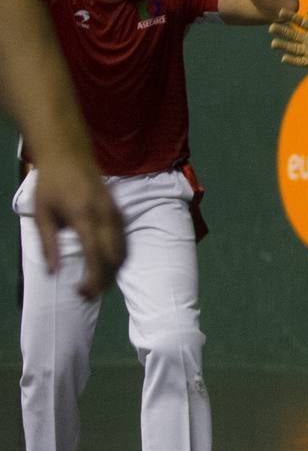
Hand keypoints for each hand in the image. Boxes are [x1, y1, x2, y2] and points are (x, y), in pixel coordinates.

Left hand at [32, 161, 125, 298]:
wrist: (69, 154)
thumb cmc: (51, 184)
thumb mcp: (41, 214)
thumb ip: (48, 244)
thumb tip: (52, 272)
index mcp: (85, 218)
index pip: (96, 257)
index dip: (92, 279)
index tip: (82, 292)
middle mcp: (105, 218)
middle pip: (114, 259)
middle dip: (104, 281)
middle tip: (88, 295)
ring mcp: (115, 215)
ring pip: (122, 252)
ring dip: (111, 272)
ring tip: (96, 285)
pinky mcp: (118, 213)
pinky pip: (122, 242)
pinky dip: (116, 259)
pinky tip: (104, 266)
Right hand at [269, 8, 307, 67]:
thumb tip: (307, 9)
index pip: (297, 21)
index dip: (289, 16)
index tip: (280, 12)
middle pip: (291, 34)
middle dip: (281, 31)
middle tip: (271, 28)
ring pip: (292, 47)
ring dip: (283, 45)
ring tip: (274, 43)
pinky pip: (299, 61)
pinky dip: (292, 60)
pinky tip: (283, 58)